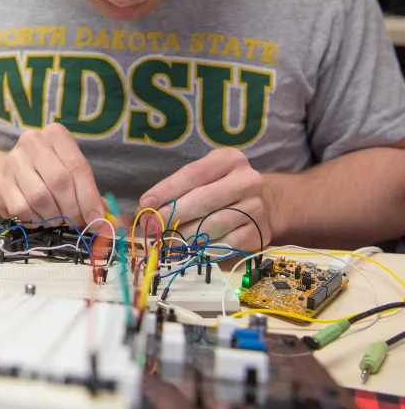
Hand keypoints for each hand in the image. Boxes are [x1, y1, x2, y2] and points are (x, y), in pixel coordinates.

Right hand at [0, 123, 101, 227]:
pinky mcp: (1, 181)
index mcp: (56, 135)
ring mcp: (14, 161)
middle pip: (60, 182)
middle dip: (73, 209)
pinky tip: (39, 217)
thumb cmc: (41, 172)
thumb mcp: (67, 172)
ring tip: (57, 219)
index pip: (78, 167)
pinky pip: (24, 208)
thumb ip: (87, 191)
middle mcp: (34, 142)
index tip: (97, 220)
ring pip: (41, 197)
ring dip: (54, 216)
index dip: (89, 198)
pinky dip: (36, 220)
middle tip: (76, 223)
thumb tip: (104, 218)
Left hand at [137, 148, 269, 251]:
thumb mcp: (201, 178)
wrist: (263, 204)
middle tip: (151, 226)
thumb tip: (145, 209)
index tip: (145, 204)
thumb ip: (175, 189)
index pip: (192, 175)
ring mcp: (256, 208)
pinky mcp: (258, 233)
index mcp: (229, 159)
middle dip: (172, 215)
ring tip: (167, 239)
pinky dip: (203, 248)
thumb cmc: (219, 188)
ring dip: (184, 235)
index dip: (166, 191)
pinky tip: (191, 248)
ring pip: (212, 225)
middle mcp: (247, 181)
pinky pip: (224, 244)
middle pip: (202, 200)